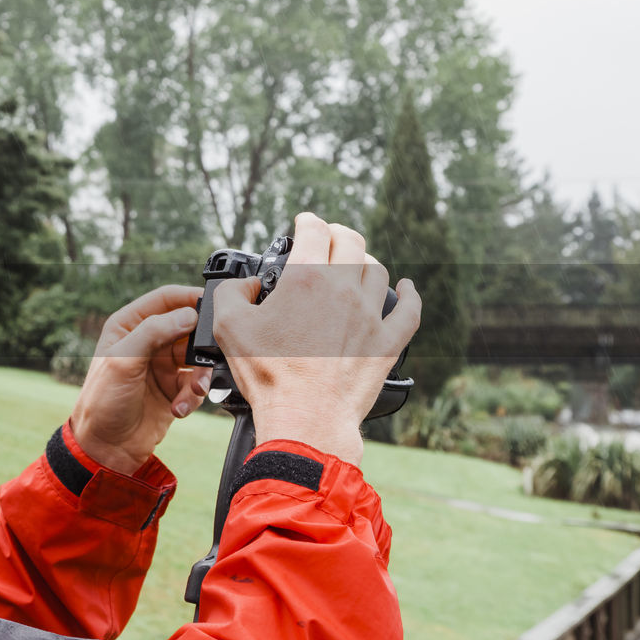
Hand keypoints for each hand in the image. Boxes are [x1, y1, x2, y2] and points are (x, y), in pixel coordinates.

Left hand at [69, 285, 212, 473]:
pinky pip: (196, 384)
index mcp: (129, 325)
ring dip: (200, 374)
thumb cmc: (101, 402)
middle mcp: (147, 341)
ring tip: (194, 390)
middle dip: (201, 343)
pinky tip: (180, 408)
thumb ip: (154, 331)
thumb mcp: (123, 360)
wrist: (105, 449)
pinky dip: (193, 396)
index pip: (166, 298)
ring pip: (196, 357)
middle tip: (208, 355)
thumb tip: (189, 314)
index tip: (213, 303)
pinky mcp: (173, 389)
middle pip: (188, 327)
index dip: (190, 297)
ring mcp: (162, 365)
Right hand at [211, 213, 420, 466]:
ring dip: (365, 261)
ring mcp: (371, 316)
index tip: (303, 223)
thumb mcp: (228, 327)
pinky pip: (409, 310)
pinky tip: (408, 287)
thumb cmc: (268, 375)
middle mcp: (344, 290)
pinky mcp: (388, 343)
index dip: (307, 221)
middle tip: (329, 236)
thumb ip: (232, 293)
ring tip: (355, 264)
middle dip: (338, 232)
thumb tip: (247, 285)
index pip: (315, 230)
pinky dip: (410, 294)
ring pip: (377, 271)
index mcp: (306, 279)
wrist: (305, 418)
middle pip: (351, 242)